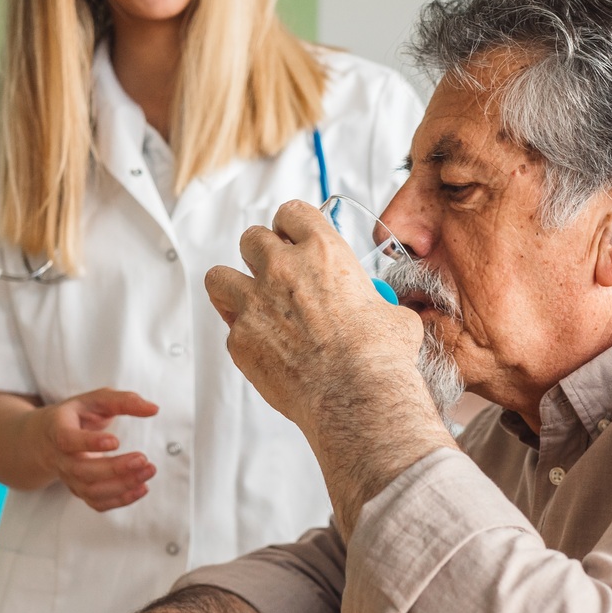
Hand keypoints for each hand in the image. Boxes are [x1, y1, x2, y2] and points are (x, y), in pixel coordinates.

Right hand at [34, 388, 158, 510]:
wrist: (48, 439)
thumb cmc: (77, 416)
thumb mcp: (96, 400)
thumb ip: (124, 401)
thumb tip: (154, 409)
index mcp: (58, 429)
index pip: (67, 440)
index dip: (89, 443)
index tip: (116, 441)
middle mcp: (60, 458)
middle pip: (82, 471)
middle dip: (115, 468)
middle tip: (143, 459)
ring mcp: (69, 477)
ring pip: (91, 491)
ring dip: (122, 485)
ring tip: (148, 471)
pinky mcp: (79, 490)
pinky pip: (97, 503)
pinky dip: (121, 500)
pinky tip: (142, 488)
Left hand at [206, 201, 453, 529]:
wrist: (357, 399)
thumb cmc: (379, 358)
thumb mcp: (392, 314)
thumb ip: (372, 302)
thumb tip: (377, 312)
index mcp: (323, 253)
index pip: (292, 213)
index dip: (291, 226)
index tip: (292, 238)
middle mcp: (283, 270)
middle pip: (251, 239)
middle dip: (261, 254)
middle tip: (274, 275)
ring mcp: (255, 304)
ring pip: (220, 277)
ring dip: (233, 286)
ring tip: (250, 303)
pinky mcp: (240, 340)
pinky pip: (230, 328)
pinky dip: (244, 336)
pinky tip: (265, 349)